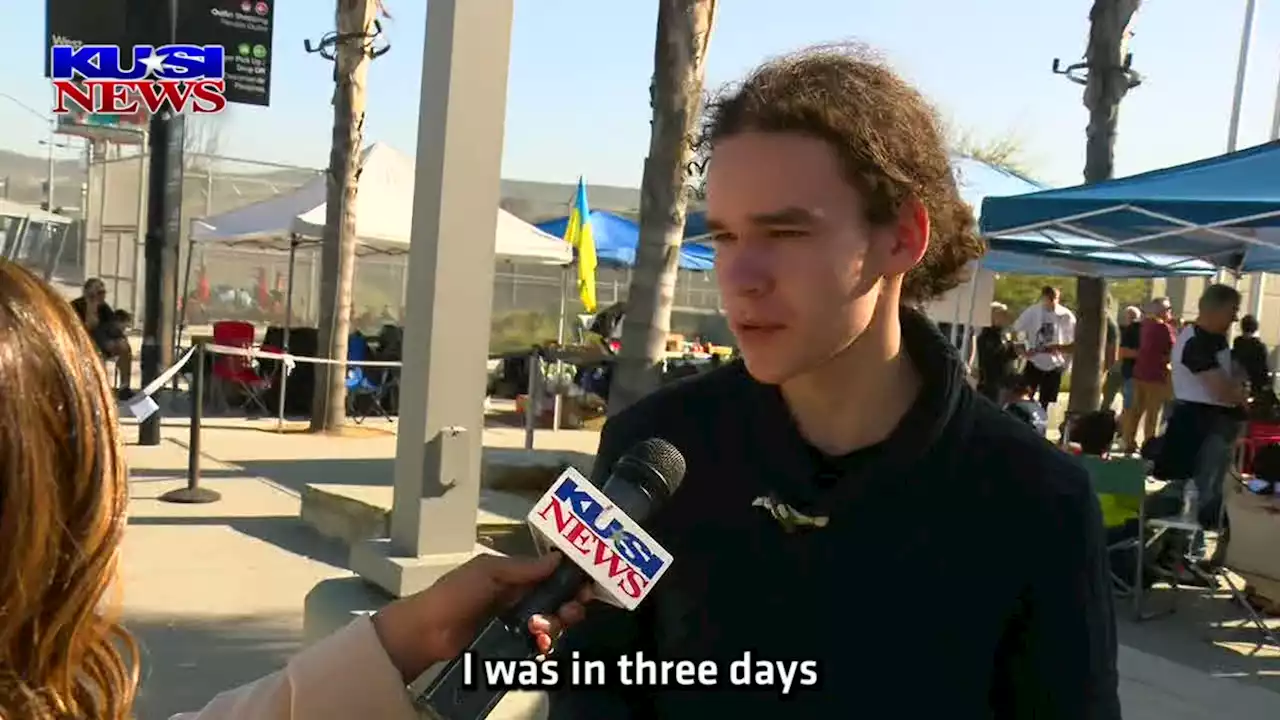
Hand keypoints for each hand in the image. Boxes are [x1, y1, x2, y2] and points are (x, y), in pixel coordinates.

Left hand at [371, 552, 593, 682]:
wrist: (426, 633)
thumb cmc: (456, 594)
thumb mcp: (488, 571)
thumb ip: (523, 567)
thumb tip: (558, 558)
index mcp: (512, 577)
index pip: (549, 574)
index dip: (569, 577)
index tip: (586, 581)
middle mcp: (517, 598)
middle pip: (556, 599)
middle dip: (571, 602)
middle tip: (577, 607)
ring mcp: (514, 624)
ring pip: (550, 622)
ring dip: (560, 621)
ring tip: (557, 623)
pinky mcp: (510, 646)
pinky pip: (537, 643)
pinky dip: (546, 641)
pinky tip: (545, 640)